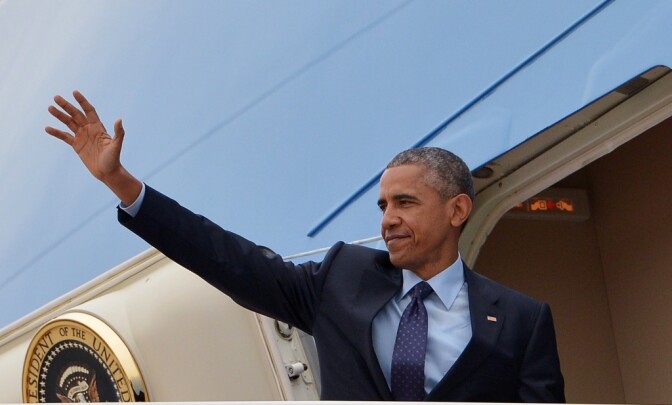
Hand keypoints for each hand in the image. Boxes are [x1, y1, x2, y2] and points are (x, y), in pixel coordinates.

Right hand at [45, 90, 141, 204]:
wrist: (108, 172)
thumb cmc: (114, 159)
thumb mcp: (116, 145)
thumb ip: (118, 132)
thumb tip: (119, 119)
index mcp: (98, 127)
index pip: (89, 111)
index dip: (82, 101)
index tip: (74, 92)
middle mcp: (89, 129)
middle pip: (76, 114)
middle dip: (66, 106)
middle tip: (56, 97)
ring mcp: (82, 137)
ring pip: (69, 123)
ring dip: (59, 115)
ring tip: (50, 108)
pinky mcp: (76, 145)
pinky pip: (64, 137)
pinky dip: (56, 132)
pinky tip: (47, 128)